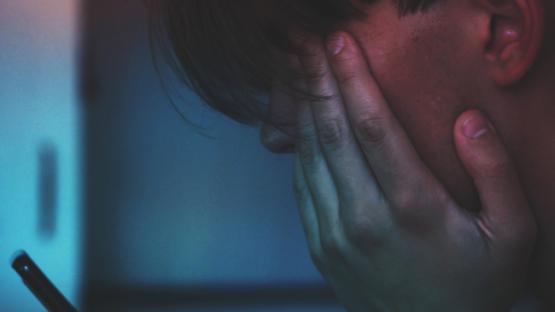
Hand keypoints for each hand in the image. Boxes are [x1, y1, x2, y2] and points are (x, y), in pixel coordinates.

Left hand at [291, 32, 536, 310]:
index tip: (341, 42)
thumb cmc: (474, 287)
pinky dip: (300, 146)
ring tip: (301, 70)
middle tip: (308, 44)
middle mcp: (363, 217)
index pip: (373, 127)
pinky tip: (304, 121)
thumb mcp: (512, 235)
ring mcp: (335, 232)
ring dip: (306, 107)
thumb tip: (468, 121)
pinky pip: (303, 185)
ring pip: (311, 155)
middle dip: (320, 80)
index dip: (354, 78)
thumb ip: (495, 174)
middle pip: (333, 132)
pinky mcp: (320, 244)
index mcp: (412, 208)